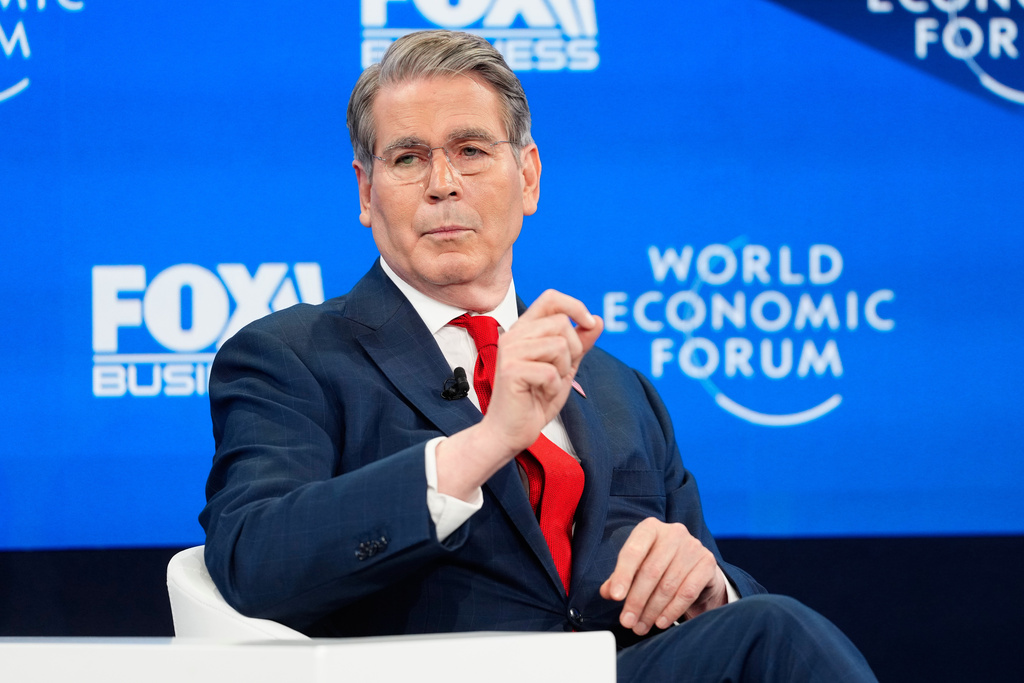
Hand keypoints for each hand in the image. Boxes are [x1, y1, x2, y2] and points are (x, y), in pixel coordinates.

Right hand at [482, 289, 602, 453]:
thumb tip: (597, 320)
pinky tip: (540, 394)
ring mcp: (510, 351)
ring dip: (563, 370)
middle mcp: (514, 335)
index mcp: (525, 330)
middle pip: (561, 323)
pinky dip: (553, 387)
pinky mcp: (511, 370)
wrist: (511, 432)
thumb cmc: (534, 400)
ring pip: (559, 345)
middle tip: (559, 373)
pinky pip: (551, 371)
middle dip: (573, 350)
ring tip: (547, 384)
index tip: (589, 324)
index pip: (551, 298)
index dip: (575, 306)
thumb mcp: (565, 368)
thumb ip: (580, 344)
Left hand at [599, 518, 727, 634]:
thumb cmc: (660, 565)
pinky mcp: (707, 563)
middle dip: (636, 601)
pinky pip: (688, 592)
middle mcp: (673, 533)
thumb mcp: (637, 566)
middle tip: (627, 622)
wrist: (696, 567)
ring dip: (652, 610)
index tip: (615, 597)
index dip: (622, 575)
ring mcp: (693, 546)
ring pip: (668, 584)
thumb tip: (607, 592)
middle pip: (651, 571)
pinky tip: (661, 622)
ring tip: (641, 626)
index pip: (633, 551)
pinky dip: (672, 610)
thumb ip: (620, 578)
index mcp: (650, 528)